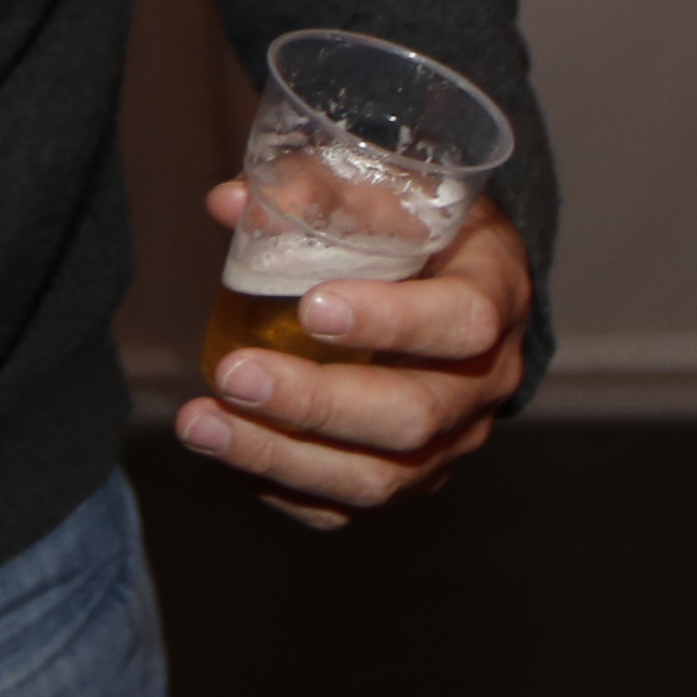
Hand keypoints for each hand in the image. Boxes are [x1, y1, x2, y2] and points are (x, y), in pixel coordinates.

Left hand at [174, 192, 532, 528]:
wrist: (467, 290)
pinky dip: (280, 484)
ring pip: (376, 478)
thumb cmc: (423, 231)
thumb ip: (321, 189)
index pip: (461, 322)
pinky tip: (223, 452)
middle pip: (411, 416)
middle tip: (232, 375)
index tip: (311, 307)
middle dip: (314, 402)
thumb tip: (229, 203)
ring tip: (200, 424)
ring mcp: (452, 444)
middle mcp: (485, 383)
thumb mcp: (396, 190)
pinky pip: (348, 507)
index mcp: (496, 295)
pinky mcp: (413, 481)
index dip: (391, 321)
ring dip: (278, 456)